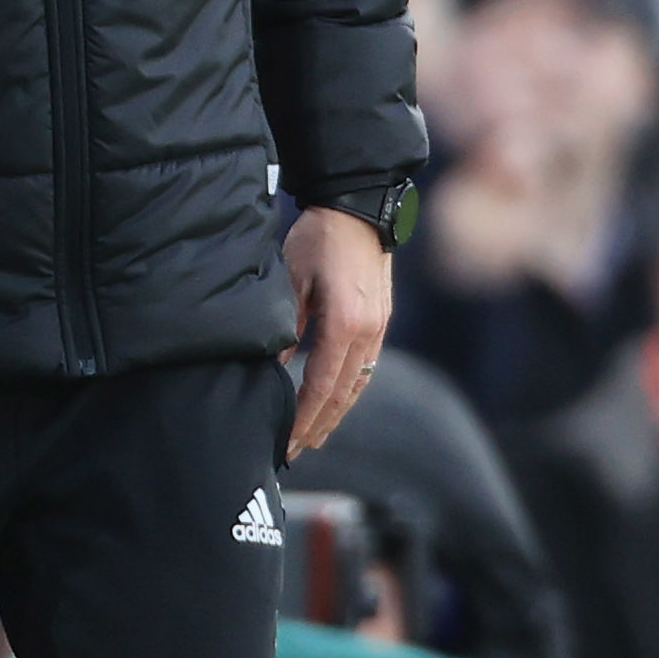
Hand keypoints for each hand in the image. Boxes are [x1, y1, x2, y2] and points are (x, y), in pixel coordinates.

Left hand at [284, 204, 390, 457]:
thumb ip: (287, 327)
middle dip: (319, 426)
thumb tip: (277, 368)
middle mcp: (368, 332)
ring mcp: (379, 327)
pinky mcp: (381, 320)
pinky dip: (350, 390)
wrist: (360, 206)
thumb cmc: (319, 238)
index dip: (303, 418)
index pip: (321, 385)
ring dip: (336, 413)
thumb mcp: (292, 279)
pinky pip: (367, 366)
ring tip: (316, 437)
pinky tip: (336, 401)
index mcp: (345, 323)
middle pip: (342, 394)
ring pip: (358, 384)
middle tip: (296, 451)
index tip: (288, 441)